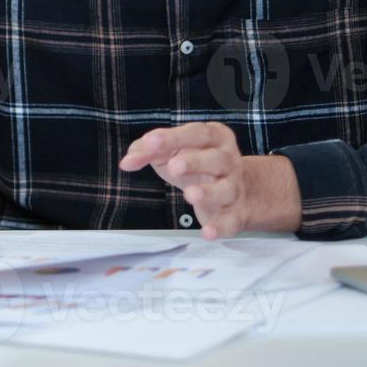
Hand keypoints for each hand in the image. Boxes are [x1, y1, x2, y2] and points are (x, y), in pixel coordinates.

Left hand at [118, 121, 299, 238]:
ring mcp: (234, 188)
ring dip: (208, 192)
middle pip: (216, 159)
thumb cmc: (196, 165)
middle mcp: (228, 161)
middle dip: (194, 162)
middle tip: (173, 167)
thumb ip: (147, 151)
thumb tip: (126, 162)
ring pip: (226, 189)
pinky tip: (207, 233)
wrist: (240, 193)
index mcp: (214, 138)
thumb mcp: (171, 151)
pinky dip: (220, 228)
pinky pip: (231, 221)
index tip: (150, 143)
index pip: (196, 133)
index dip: (173, 137)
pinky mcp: (235, 214)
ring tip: (189, 195)